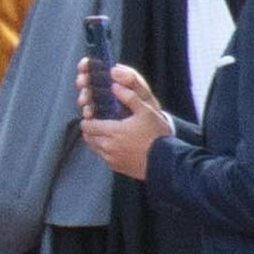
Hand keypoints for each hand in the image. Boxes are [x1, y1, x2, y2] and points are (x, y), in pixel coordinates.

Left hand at [76, 60, 169, 178]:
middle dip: (90, 129)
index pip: (87, 126)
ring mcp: (111, 159)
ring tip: (106, 132)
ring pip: (94, 148)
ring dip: (96, 140)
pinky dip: (104, 150)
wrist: (166, 162)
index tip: (92, 114)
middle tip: (97, 122)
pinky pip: (103, 157)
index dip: (87, 119)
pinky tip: (115, 144)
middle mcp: (108, 147)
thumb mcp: (146, 111)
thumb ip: (129, 97)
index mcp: (112, 132)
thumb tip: (115, 86)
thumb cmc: (157, 136)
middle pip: (88, 137)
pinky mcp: (117, 167)